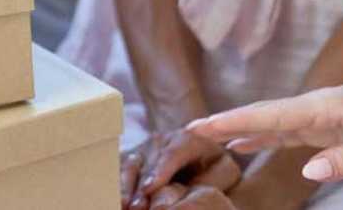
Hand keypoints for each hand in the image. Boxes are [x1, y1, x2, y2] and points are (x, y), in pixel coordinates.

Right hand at [121, 130, 239, 208]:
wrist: (201, 159)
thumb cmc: (214, 168)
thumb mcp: (224, 171)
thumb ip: (213, 179)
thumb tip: (192, 191)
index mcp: (187, 139)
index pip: (171, 153)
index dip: (159, 170)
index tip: (149, 188)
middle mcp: (161, 140)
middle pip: (146, 161)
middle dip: (139, 185)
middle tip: (136, 206)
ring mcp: (143, 147)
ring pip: (129, 165)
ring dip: (125, 187)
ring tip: (123, 204)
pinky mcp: (131, 158)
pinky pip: (118, 170)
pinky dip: (118, 186)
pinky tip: (118, 201)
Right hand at [186, 82, 342, 182]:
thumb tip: (307, 172)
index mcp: (323, 107)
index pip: (269, 115)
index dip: (233, 120)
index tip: (201, 124)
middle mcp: (314, 107)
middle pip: (261, 114)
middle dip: (225, 121)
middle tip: (190, 130)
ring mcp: (318, 114)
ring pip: (270, 121)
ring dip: (239, 128)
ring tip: (206, 136)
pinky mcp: (326, 124)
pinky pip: (286, 130)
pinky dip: (262, 136)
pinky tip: (243, 144)